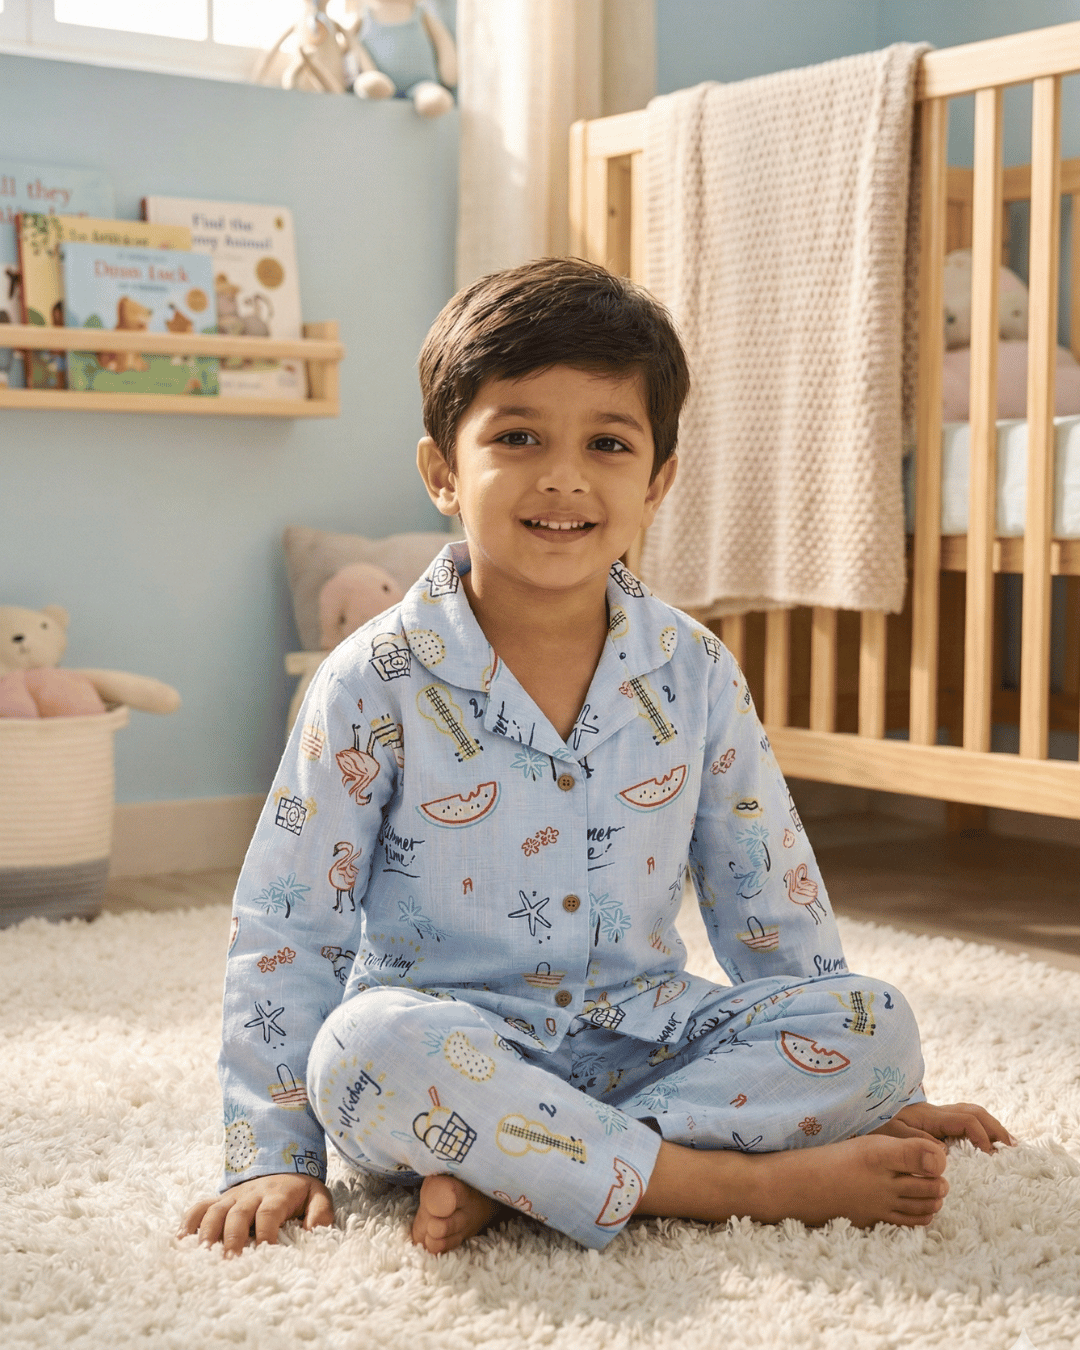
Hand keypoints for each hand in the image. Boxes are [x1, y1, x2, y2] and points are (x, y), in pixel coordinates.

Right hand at [179, 1174, 333, 1256]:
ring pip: (215, 1211)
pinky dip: (189, 1221)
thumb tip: (314, 1233)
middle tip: (228, 1262)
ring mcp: (232, 1197)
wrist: (281, 1162)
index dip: (265, 1232)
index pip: (269, 1213)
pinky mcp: (220, 1200)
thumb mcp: (317, 1195)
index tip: (264, 1253)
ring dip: (207, 1232)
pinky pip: (200, 1207)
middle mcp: (251, 1195)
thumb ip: (320, 1213)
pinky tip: (181, 1240)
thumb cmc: (299, 1189)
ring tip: (202, 1254)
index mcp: (276, 1195)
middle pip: (238, 1214)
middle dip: (232, 1238)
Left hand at [871, 1101, 1014, 1154]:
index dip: (981, 1136)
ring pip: (970, 1113)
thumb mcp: (890, 1135)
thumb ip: (915, 1143)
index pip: (965, 1121)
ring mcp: (935, 1116)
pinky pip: (962, 1121)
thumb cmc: (873, 1124)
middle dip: (995, 1127)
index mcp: (930, 1116)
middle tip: (1012, 1147)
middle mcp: (936, 1113)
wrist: (860, 1109)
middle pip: (973, 1112)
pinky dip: (979, 1129)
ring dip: (990, 1127)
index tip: (990, 1155)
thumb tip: (944, 1153)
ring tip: (1007, 1144)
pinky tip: (985, 1144)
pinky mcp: (932, 1122)